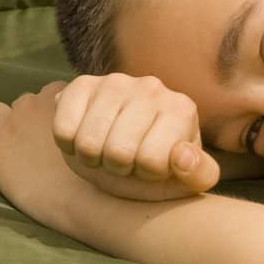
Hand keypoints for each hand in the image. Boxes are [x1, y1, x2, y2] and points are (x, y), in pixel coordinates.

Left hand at [0, 82, 95, 229]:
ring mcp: (8, 131)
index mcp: (60, 101)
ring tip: (8, 134)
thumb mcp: (110, 133)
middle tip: (40, 135)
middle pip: (25, 102)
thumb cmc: (108, 172)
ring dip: (1, 119)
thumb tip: (102, 115)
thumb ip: (99, 119)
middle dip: (30, 114)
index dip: (58, 105)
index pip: (55, 91)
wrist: (87, 200)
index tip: (64, 119)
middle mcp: (31, 108)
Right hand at [50, 73, 220, 200]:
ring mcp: (115, 82)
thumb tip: (182, 156)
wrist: (125, 155)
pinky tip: (84, 139)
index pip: (153, 160)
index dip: (147, 174)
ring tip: (106, 152)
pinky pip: (63, 129)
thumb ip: (199, 175)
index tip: (151, 166)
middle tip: (126, 162)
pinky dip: (69, 146)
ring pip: (89, 142)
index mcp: (182, 109)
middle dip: (119, 168)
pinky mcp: (82, 84)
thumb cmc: (160, 168)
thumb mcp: (187, 180)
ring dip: (93, 159)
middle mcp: (152, 88)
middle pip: (119, 152)